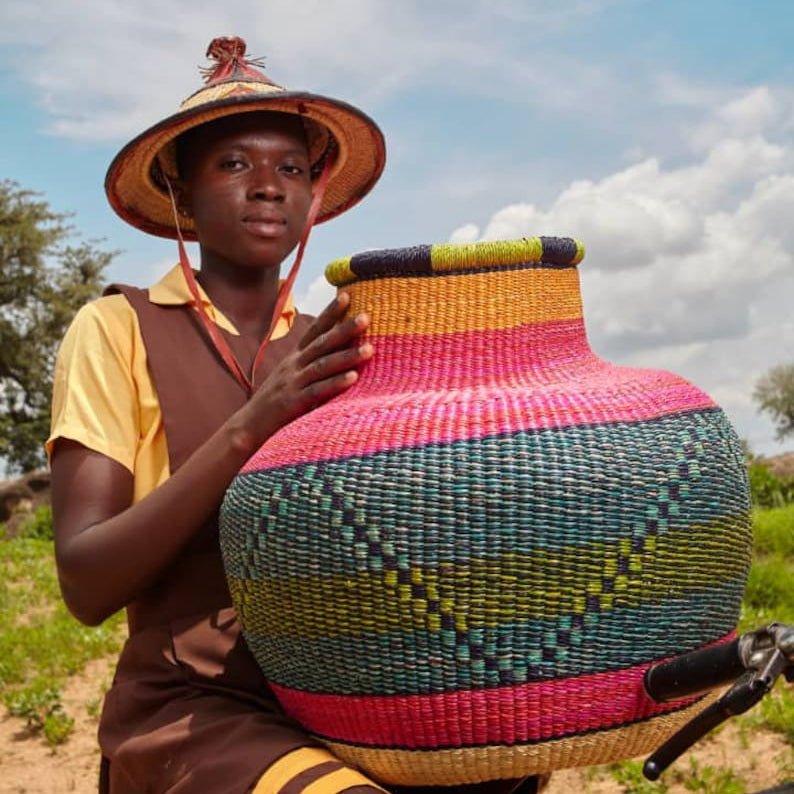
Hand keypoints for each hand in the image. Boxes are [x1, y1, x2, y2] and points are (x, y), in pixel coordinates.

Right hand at [234, 291, 372, 450]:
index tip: (346, 295)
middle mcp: (294, 366)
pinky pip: (318, 391)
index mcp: (294, 358)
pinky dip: (336, 383)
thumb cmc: (276, 402)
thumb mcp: (291, 377)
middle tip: (366, 316)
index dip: (329, 313)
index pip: (314, 330)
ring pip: (323, 365)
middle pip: (322, 343)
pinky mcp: (294, 403)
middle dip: (344, 329)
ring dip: (347, 356)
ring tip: (370, 349)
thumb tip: (336, 353)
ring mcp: (293, 383)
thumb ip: (310, 365)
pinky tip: (353, 378)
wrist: (249, 425)